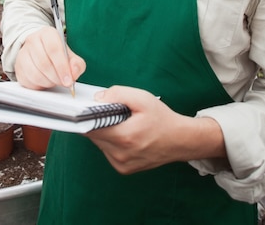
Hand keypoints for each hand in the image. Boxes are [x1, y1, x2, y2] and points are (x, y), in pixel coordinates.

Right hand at [15, 26, 85, 90]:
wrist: (40, 52)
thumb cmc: (57, 54)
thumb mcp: (71, 56)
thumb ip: (77, 64)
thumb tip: (74, 72)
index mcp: (47, 34)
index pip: (54, 49)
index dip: (62, 67)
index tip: (68, 80)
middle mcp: (33, 40)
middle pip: (44, 63)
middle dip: (56, 77)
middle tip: (63, 82)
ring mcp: (23, 53)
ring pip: (35, 73)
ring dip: (48, 82)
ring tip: (54, 80)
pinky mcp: (18, 67)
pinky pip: (28, 81)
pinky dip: (39, 85)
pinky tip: (45, 81)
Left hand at [88, 86, 225, 173]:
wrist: (180, 140)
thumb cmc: (162, 118)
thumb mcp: (142, 98)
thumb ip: (117, 94)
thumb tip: (97, 98)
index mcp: (124, 137)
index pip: (90, 127)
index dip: (85, 116)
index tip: (84, 108)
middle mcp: (121, 155)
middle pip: (93, 136)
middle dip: (96, 122)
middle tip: (108, 112)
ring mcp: (122, 164)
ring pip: (100, 144)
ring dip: (103, 132)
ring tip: (119, 123)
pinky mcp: (124, 169)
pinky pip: (107, 152)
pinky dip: (110, 142)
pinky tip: (123, 134)